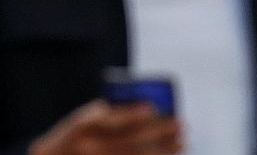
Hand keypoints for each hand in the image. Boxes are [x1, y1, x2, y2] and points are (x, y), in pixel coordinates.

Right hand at [28, 100, 181, 154]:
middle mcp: (91, 147)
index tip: (153, 107)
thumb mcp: (85, 118)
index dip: (131, 113)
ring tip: (182, 142)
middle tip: (181, 125)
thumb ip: (110, 114)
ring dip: (163, 151)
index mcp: (85, 125)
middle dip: (159, 134)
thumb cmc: (74, 135)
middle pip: (131, 141)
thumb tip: (151, 110)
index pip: (110, 120)